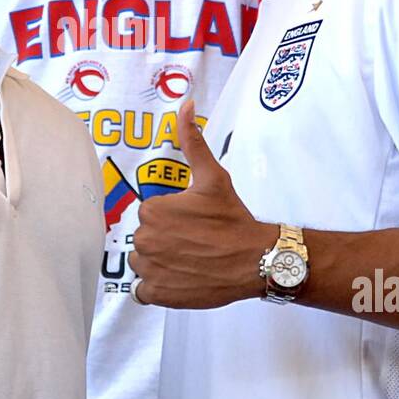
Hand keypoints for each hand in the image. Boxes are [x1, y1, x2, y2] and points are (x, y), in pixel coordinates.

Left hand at [128, 98, 276, 308]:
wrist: (256, 260)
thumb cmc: (232, 219)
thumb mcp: (212, 177)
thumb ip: (192, 141)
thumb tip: (185, 104)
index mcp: (152, 211)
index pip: (150, 214)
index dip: (172, 218)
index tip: (192, 223)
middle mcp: (144, 240)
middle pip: (144, 239)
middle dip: (165, 240)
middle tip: (194, 242)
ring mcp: (149, 270)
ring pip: (142, 264)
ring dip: (159, 264)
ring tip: (189, 260)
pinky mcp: (157, 294)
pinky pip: (143, 291)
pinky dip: (158, 287)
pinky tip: (180, 278)